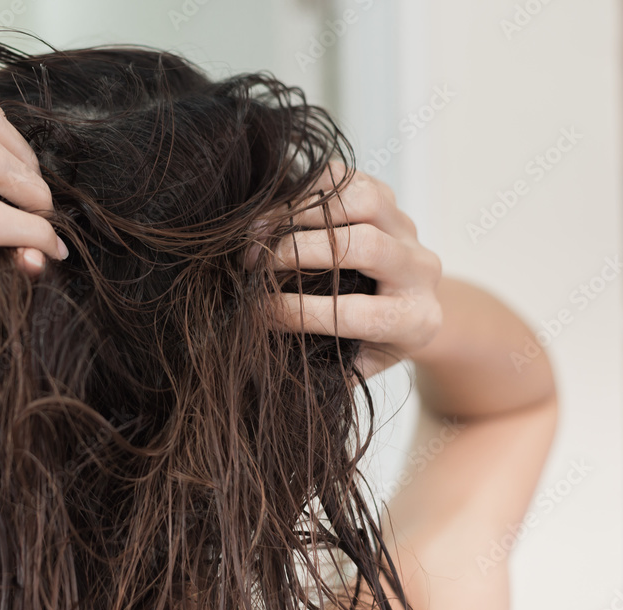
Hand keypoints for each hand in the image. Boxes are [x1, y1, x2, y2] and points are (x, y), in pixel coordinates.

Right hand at [257, 164, 442, 379]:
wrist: (414, 304)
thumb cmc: (374, 342)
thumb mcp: (358, 366)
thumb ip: (325, 368)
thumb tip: (269, 360)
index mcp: (412, 320)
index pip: (353, 313)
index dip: (298, 312)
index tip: (258, 310)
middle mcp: (419, 271)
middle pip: (362, 246)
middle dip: (297, 252)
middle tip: (253, 265)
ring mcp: (408, 230)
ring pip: (362, 201)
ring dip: (302, 212)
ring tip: (260, 230)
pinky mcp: (392, 199)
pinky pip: (351, 178)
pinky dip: (310, 188)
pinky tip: (278, 209)